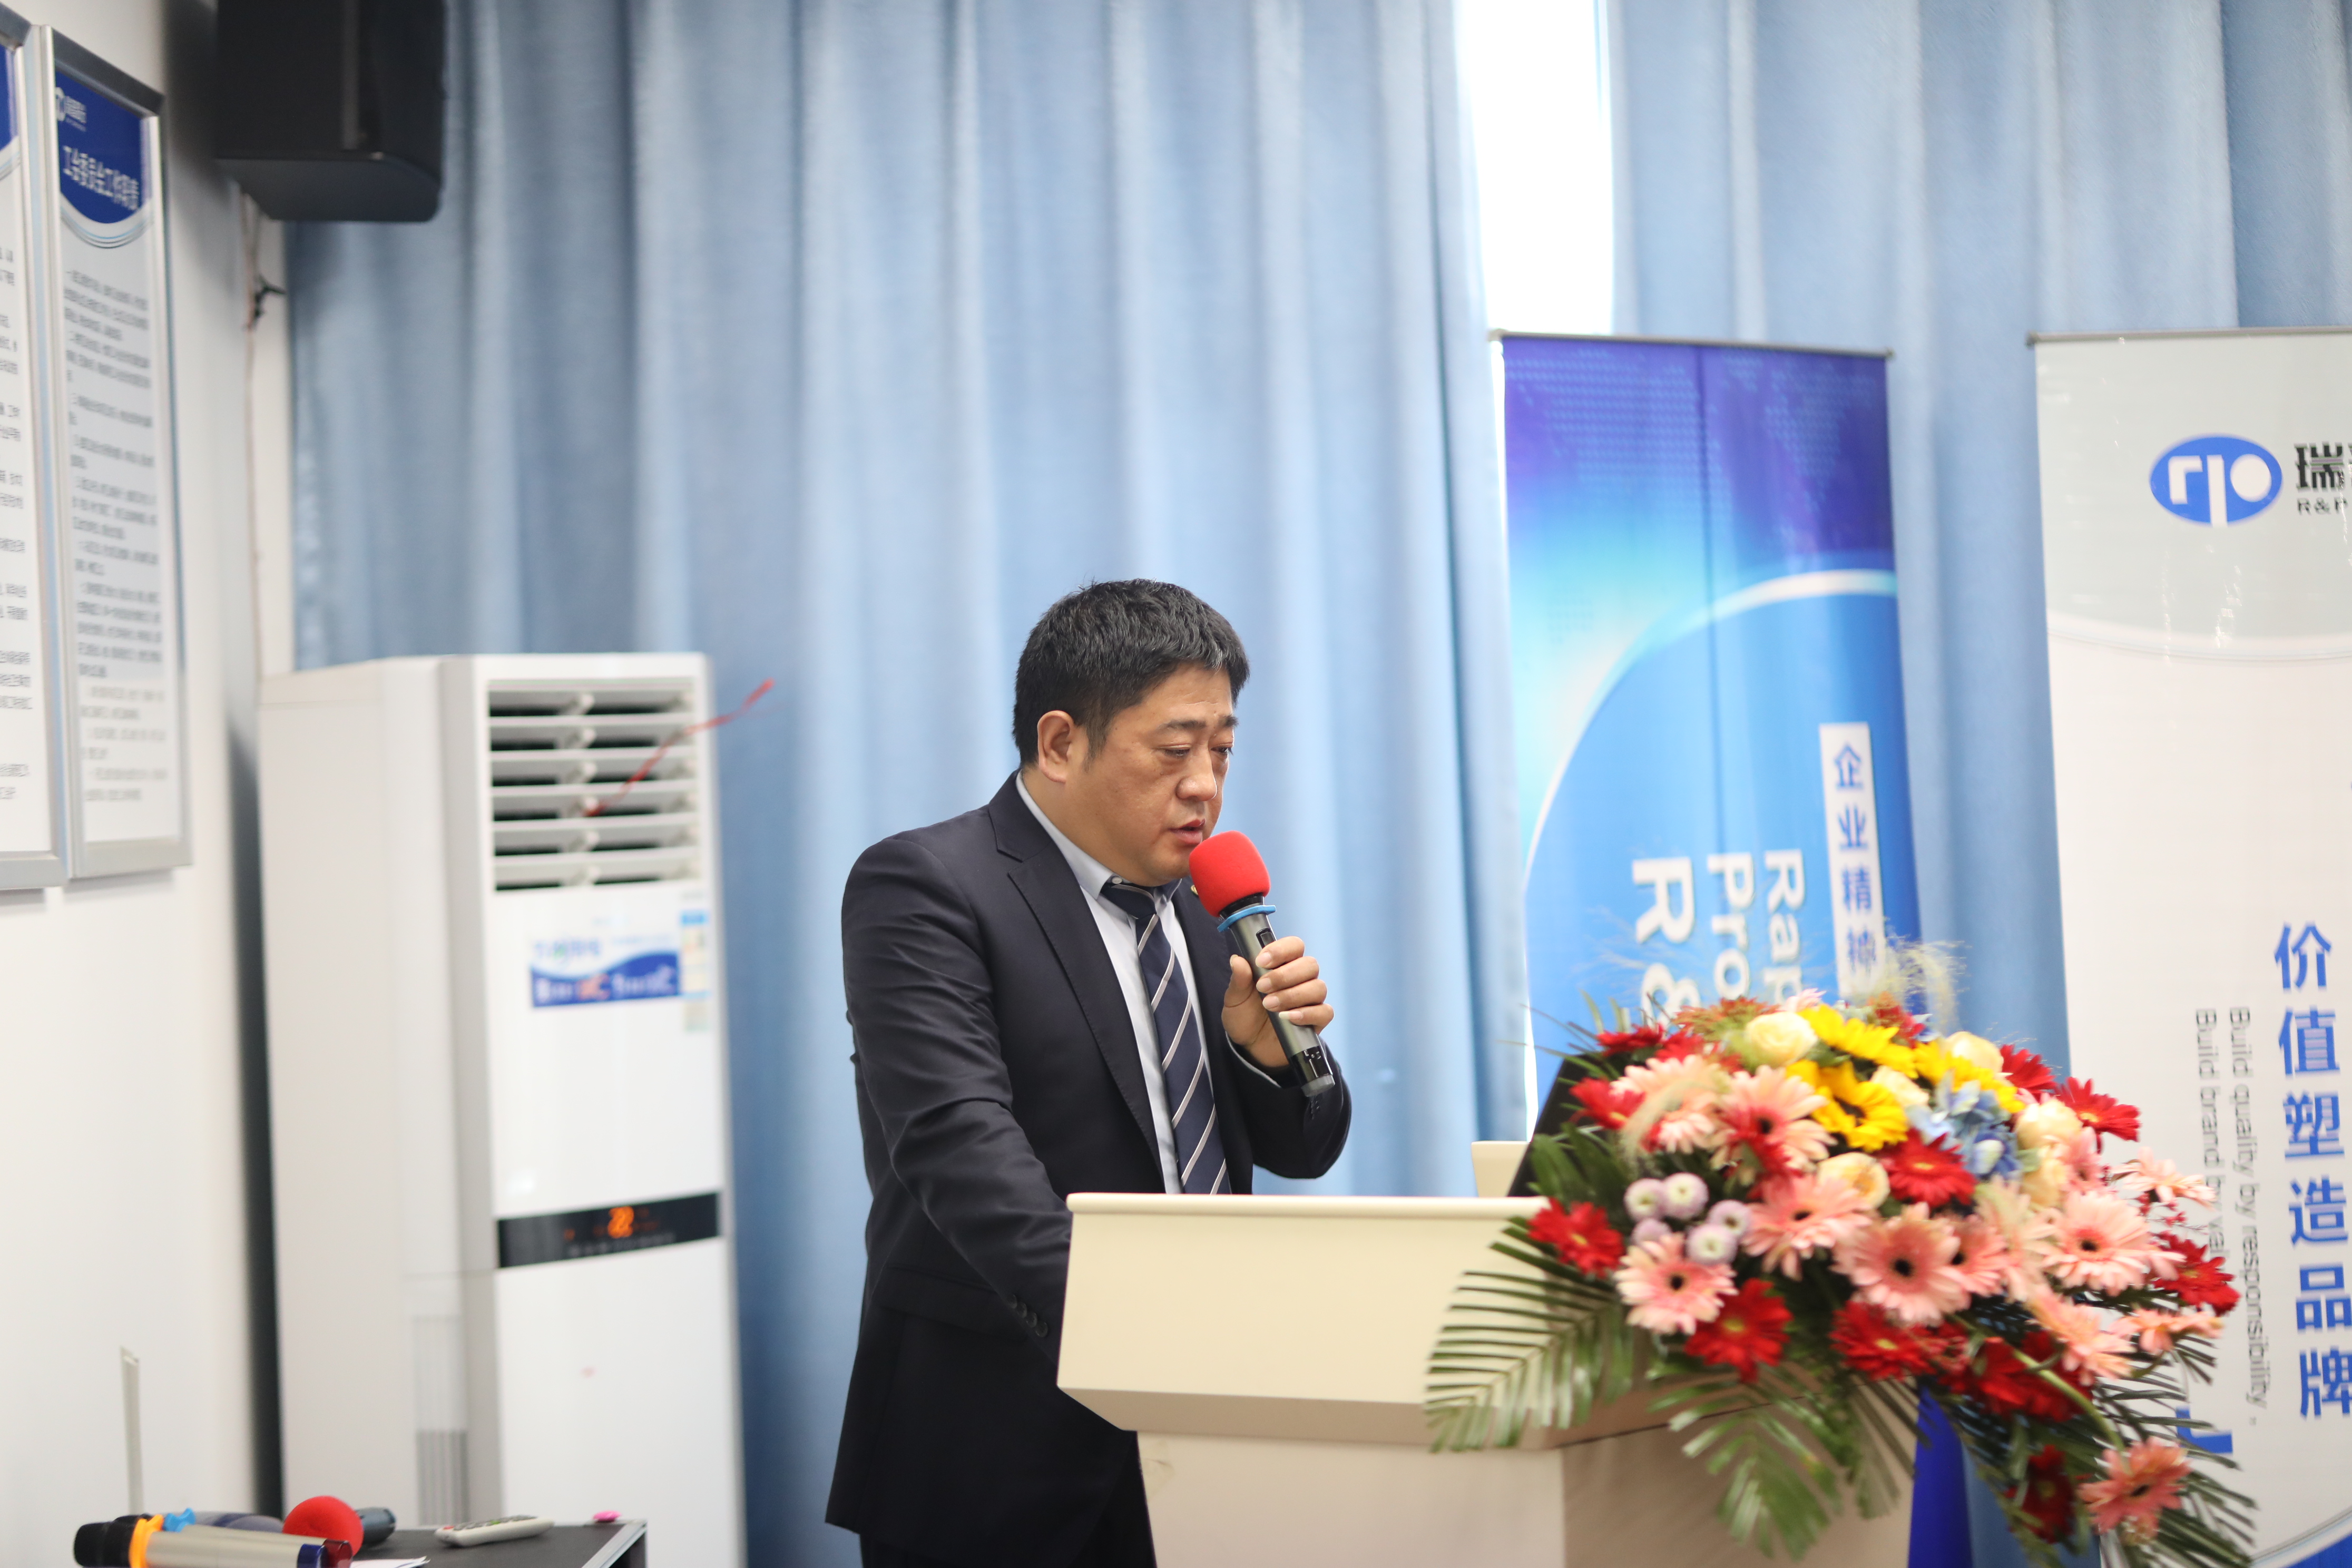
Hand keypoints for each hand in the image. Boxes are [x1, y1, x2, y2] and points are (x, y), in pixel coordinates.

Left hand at [1221, 935, 1331, 1072]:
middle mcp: (1301, 979)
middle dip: (1285, 975)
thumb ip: (1238, 980)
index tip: (1261, 962)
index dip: (1281, 950)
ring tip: (1270, 1006)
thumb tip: (1237, 960)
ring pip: (1317, 987)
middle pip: (1309, 965)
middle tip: (1262, 988)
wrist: (1251, 1047)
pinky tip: (1288, 1018)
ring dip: (1292, 995)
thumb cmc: (1245, 1017)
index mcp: (1282, 966)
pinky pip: (1324, 1011)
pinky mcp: (1317, 1020)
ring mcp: (1311, 999)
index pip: (1294, 946)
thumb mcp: (1235, 1000)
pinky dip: (1307, 1013)